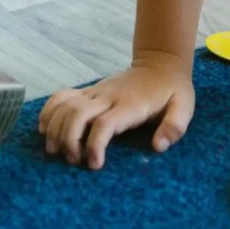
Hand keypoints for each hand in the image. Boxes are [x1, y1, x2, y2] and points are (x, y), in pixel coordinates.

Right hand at [39, 52, 194, 169]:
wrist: (160, 63)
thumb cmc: (172, 90)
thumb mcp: (184, 107)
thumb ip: (175, 126)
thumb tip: (158, 147)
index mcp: (130, 105)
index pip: (105, 124)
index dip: (95, 146)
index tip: (94, 165)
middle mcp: (108, 97)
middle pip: (77, 114)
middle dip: (68, 140)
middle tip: (72, 161)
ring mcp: (96, 92)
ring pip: (65, 105)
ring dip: (55, 129)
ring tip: (56, 151)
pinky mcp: (89, 91)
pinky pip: (61, 97)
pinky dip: (48, 111)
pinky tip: (45, 130)